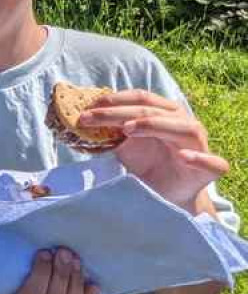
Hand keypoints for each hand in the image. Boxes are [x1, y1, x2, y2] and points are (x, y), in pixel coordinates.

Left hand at [80, 90, 227, 211]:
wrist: (167, 194)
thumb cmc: (147, 165)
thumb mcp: (125, 146)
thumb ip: (112, 132)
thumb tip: (81, 119)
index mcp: (165, 113)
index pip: (141, 99)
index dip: (114, 100)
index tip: (87, 107)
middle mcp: (183, 122)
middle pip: (153, 111)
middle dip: (118, 113)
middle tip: (90, 118)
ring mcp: (199, 144)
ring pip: (184, 128)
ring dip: (155, 126)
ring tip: (128, 130)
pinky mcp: (210, 169)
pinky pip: (213, 162)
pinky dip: (199, 158)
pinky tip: (184, 157)